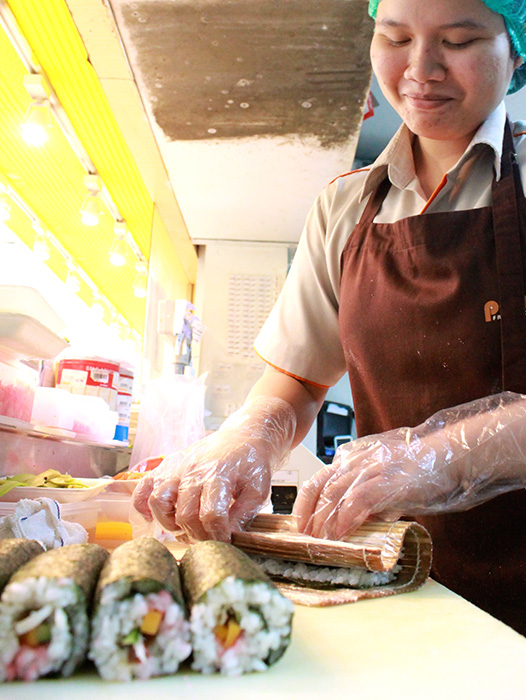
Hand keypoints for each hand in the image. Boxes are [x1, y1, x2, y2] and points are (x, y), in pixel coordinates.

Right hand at [132, 397, 295, 540]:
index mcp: (219, 474)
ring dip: (170, 523)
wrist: (241, 437)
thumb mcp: (258, 490)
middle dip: (198, 535)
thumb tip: (228, 538)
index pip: (212, 515)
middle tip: (208, 538)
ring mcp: (176, 467)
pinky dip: (142, 507)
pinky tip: (154, 518)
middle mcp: (193, 470)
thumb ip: (244, 515)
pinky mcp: (165, 466)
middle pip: (185, 514)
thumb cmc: (250, 464)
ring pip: (158, 502)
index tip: (224, 543)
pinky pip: (143, 489)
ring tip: (185, 527)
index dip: (218, 536)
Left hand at [294, 392, 525, 539]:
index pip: (319, 479)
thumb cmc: (420, 469)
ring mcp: (371, 469)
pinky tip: (341, 534)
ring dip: (323, 521)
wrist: (448, 456)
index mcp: (353, 459)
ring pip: (334, 493)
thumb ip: (367, 497)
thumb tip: (353, 522)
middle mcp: (356, 461)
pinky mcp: (386, 481)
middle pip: (320, 486)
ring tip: (319, 541)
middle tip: (304, 537)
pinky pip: (358, 500)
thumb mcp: (385, 479)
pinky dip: (346, 518)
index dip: (306, 503)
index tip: (300, 524)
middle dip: (308, 514)